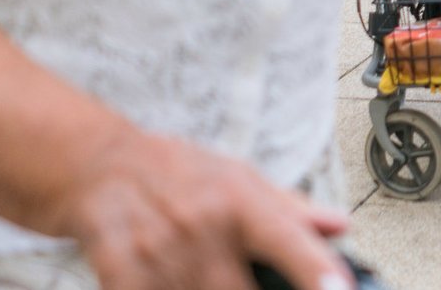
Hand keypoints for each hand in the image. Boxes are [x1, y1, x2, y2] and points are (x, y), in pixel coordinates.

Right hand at [58, 130, 349, 289]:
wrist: (100, 162)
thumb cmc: (180, 172)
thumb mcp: (240, 179)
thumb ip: (291, 209)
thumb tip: (340, 225)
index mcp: (240, 198)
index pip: (289, 238)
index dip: (317, 270)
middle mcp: (204, 220)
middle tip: (242, 279)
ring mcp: (160, 245)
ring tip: (200, 276)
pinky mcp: (118, 265)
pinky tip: (170, 283)